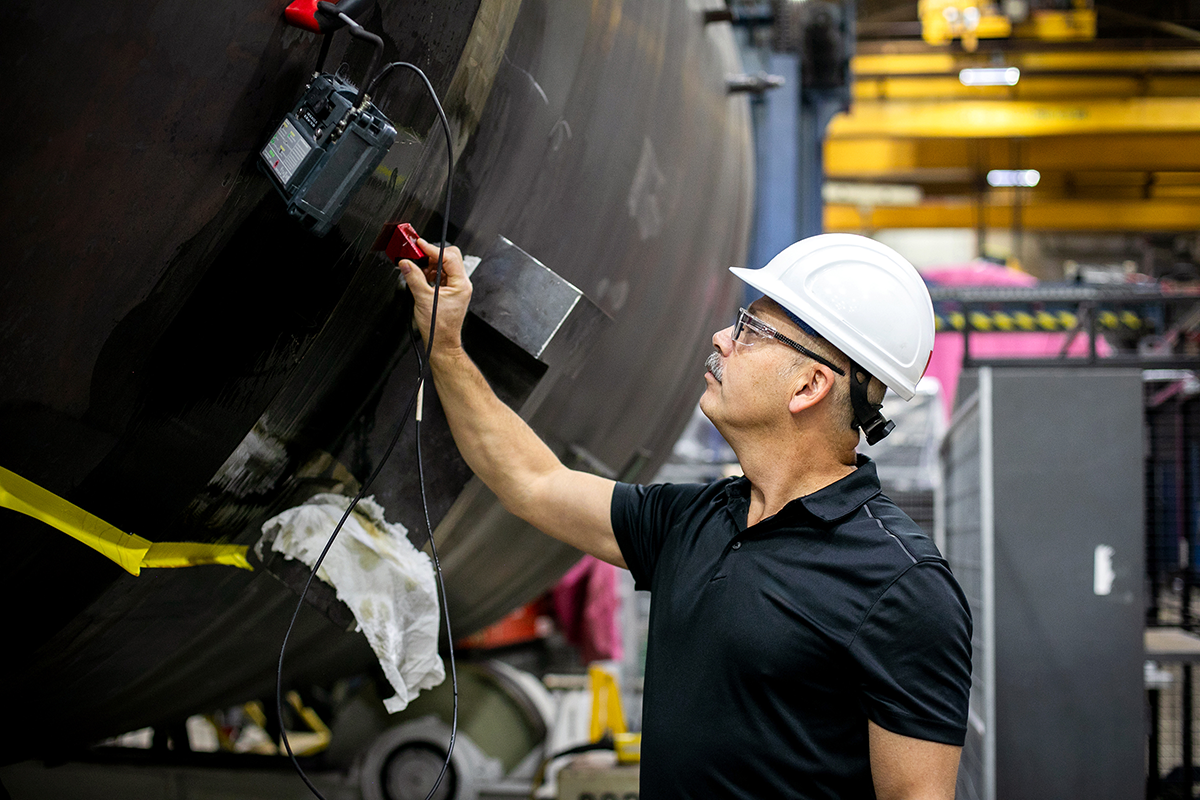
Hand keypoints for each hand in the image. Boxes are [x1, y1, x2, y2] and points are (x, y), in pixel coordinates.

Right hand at [398, 237, 470, 354]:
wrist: (441, 343)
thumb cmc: (438, 327)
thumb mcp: (423, 299)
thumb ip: (414, 278)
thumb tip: (406, 263)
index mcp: (461, 284)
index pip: (449, 257)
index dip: (433, 249)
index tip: (420, 244)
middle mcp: (461, 284)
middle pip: (450, 257)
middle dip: (433, 255)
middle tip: (418, 256)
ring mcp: (456, 288)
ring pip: (445, 266)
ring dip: (430, 264)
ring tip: (419, 270)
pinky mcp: (450, 292)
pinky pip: (441, 275)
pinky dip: (431, 272)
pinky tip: (422, 277)